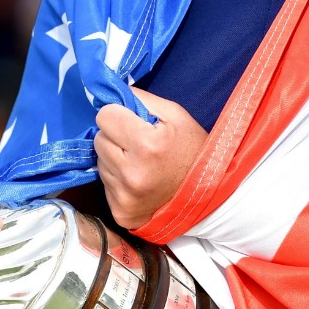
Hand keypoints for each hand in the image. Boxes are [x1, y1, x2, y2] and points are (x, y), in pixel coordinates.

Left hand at [94, 87, 207, 228]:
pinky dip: (117, 180)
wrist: (209, 195)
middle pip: (99, 140)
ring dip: (115, 159)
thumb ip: (139, 99)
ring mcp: (125, 197)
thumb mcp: (175, 114)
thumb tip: (107, 94)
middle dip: (115, 137)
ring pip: (100, 162)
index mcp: (147, 145)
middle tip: (138, 143)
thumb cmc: (192, 149)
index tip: (132, 122)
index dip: (118, 115)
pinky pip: (105, 185)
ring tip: (140, 163)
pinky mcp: (121, 213)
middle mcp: (132, 174)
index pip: (104, 116)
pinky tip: (138, 181)